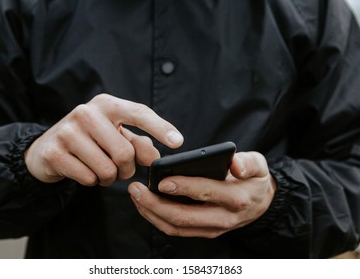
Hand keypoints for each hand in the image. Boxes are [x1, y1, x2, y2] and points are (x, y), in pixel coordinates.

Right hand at [24, 94, 183, 185]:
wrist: (47, 148)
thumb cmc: (91, 140)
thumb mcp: (116, 136)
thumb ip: (139, 144)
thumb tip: (155, 157)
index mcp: (106, 104)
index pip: (139, 113)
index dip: (161, 128)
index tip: (178, 142)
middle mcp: (86, 113)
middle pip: (125, 153)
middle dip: (126, 169)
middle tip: (119, 169)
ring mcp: (68, 132)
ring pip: (107, 169)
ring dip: (109, 178)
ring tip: (100, 169)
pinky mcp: (54, 152)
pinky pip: (88, 178)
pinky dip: (92, 181)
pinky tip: (84, 171)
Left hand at [128, 151, 276, 237]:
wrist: (260, 203)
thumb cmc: (253, 179)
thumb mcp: (258, 165)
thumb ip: (248, 163)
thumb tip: (235, 164)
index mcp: (236, 198)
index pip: (206, 193)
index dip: (183, 187)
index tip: (161, 181)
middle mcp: (223, 218)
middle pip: (184, 217)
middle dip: (155, 204)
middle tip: (135, 189)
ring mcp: (212, 228)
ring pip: (176, 227)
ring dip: (151, 213)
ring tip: (135, 196)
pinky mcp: (203, 231)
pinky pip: (176, 229)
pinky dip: (157, 218)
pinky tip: (145, 204)